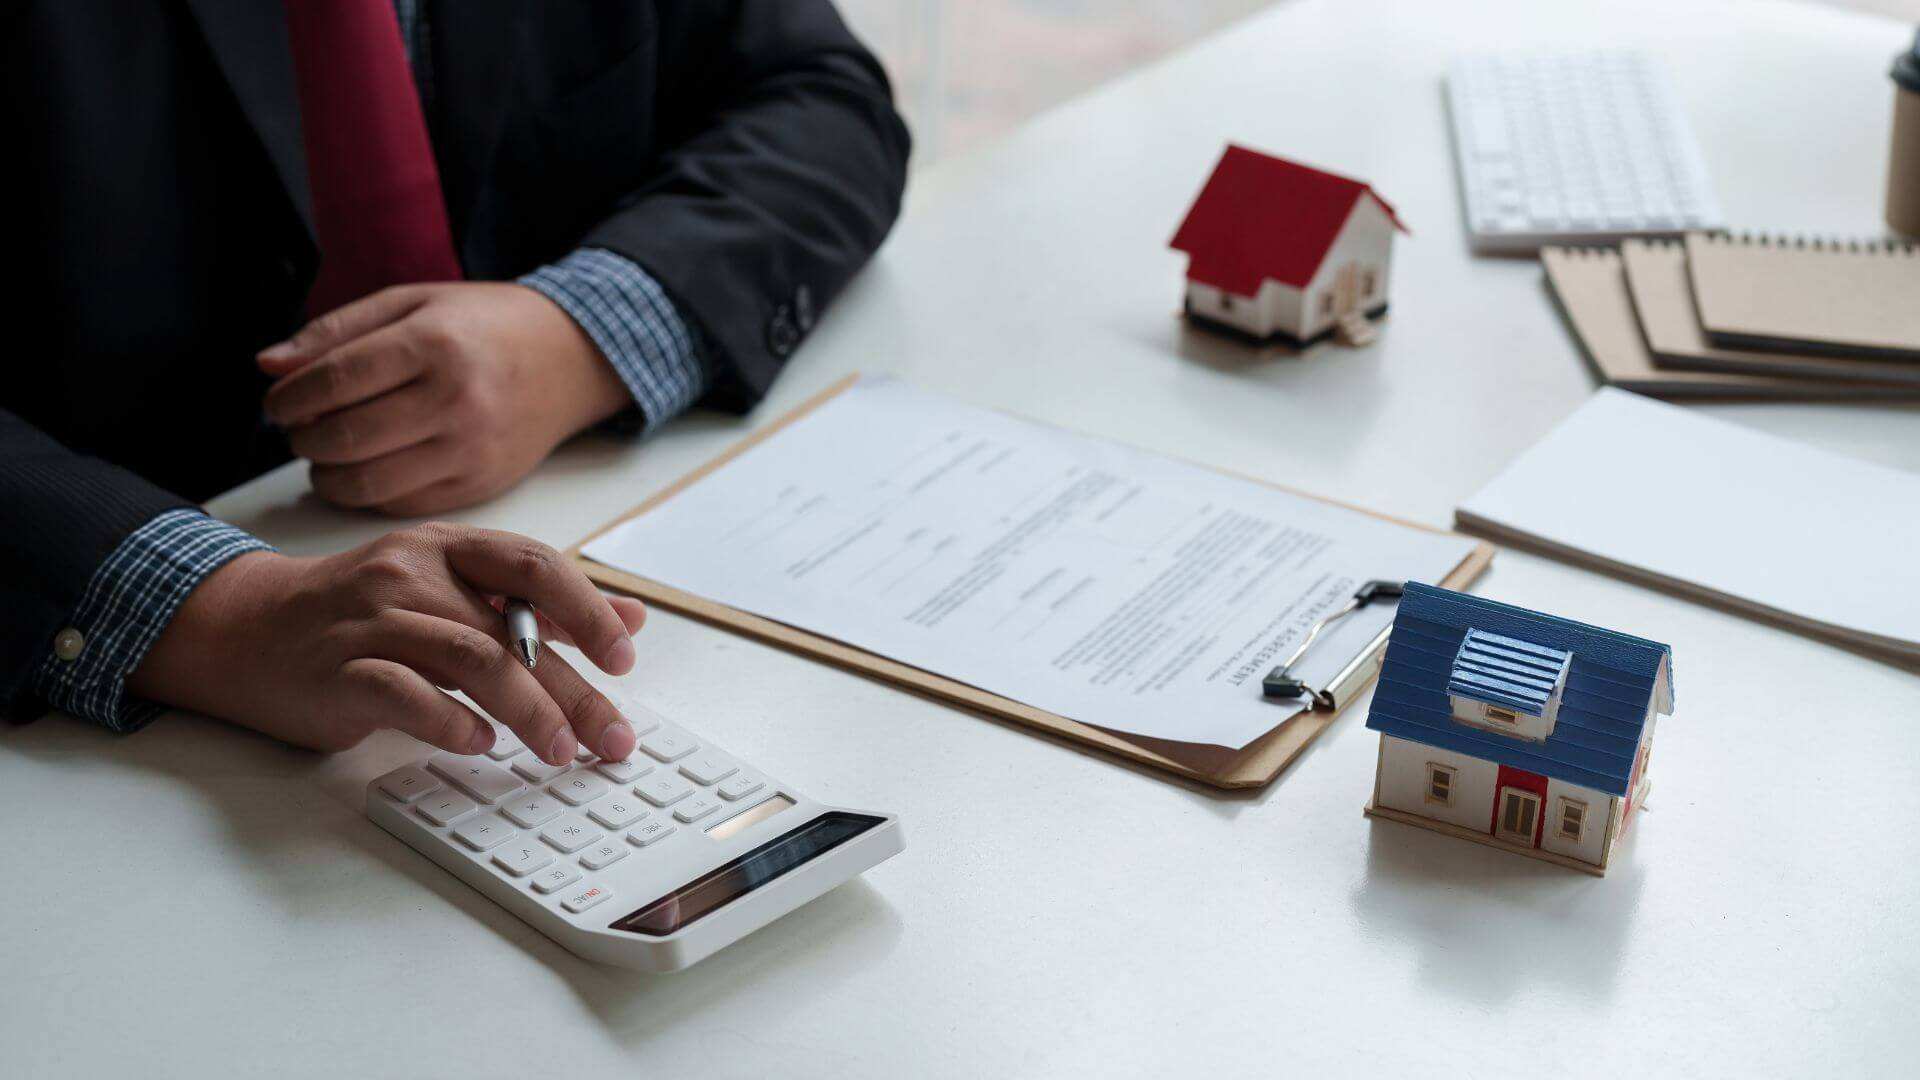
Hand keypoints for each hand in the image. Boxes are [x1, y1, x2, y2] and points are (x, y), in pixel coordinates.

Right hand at [128, 523, 649, 763]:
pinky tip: (480, 745)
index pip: (534, 566)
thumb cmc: (359, 615)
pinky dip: (449, 722)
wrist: (244, 629)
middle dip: (576, 690)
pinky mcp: (337, 670)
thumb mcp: (450, 592)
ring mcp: (371, 621)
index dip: (588, 610)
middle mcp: (412, 575)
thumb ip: (534, 606)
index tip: (624, 657)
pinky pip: (404, 693)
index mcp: (447, 549)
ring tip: (561, 751)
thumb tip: (629, 618)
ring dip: (528, 711)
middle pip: (513, 631)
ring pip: (470, 659)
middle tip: (613, 737)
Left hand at [257, 282, 630, 516]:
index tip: (278, 402)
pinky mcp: (480, 485)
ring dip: (326, 475)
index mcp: (434, 343)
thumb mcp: (412, 303)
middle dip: (303, 438)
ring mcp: (470, 449)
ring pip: (367, 483)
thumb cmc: (485, 325)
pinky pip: (401, 505)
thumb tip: (269, 366)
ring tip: (327, 454)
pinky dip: (367, 494)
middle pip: (344, 438)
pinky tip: (366, 470)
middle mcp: (454, 400)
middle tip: (299, 428)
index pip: (334, 380)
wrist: (569, 360)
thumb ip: (336, 332)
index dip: (289, 398)